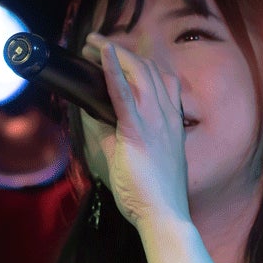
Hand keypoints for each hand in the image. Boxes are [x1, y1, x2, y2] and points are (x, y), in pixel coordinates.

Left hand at [80, 33, 189, 228]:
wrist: (164, 217)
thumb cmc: (152, 198)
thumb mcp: (133, 161)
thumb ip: (112, 137)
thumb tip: (91, 116)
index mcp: (172, 126)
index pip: (164, 82)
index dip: (142, 64)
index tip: (123, 57)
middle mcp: (167, 119)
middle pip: (150, 71)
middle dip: (124, 52)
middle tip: (98, 45)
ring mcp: (155, 124)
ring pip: (139, 74)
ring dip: (116, 54)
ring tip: (94, 45)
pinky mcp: (137, 134)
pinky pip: (124, 95)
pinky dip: (112, 71)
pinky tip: (102, 53)